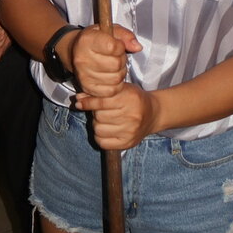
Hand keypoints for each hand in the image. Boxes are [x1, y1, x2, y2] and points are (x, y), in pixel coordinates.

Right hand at [70, 23, 140, 95]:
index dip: (120, 46)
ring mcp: (84, 75)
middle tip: (116, 56)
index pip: (113, 47)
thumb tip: (137, 47)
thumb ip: (125, 35)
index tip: (117, 45)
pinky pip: (111, 91)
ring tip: (113, 66)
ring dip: (120, 72)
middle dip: (121, 60)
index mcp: (87, 40)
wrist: (76, 51)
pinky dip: (116, 85)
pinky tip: (111, 76)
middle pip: (116, 64)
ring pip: (116, 78)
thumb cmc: (95, 39)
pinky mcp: (88, 88)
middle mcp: (82, 59)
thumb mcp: (110, 30)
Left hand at [72, 24, 150, 148]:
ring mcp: (130, 131)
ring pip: (99, 129)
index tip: (80, 102)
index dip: (88, 102)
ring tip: (105, 120)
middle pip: (99, 116)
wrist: (153, 114)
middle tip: (102, 110)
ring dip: (98, 124)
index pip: (102, 101)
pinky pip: (102, 142)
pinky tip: (106, 130)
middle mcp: (132, 116)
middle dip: (96, 112)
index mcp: (130, 98)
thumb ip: (101, 92)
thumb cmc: (135, 99)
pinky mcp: (128, 143)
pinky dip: (100, 136)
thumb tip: (79, 98)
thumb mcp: (121, 89)